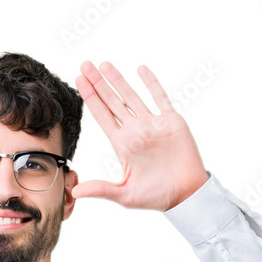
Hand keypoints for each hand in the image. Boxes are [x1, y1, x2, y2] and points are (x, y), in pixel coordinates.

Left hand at [73, 60, 209, 211]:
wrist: (185, 194)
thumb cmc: (156, 197)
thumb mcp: (124, 195)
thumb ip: (100, 189)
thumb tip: (75, 192)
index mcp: (122, 145)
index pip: (102, 116)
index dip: (90, 98)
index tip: (79, 80)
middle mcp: (135, 131)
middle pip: (112, 101)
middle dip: (98, 83)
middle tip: (84, 65)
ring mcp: (153, 124)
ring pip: (132, 96)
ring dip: (118, 80)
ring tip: (104, 64)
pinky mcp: (171, 122)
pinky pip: (160, 98)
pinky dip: (151, 83)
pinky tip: (140, 70)